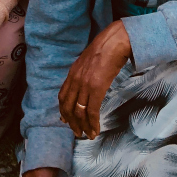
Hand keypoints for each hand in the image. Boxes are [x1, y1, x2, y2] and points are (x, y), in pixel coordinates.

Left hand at [58, 20, 130, 140]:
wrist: (114, 41)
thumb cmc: (105, 49)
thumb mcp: (87, 61)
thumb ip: (82, 74)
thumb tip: (83, 87)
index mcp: (72, 73)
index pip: (62, 96)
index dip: (63, 111)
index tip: (66, 121)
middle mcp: (75, 80)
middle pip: (68, 107)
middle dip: (72, 123)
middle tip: (78, 133)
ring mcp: (85, 84)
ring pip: (79, 112)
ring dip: (83, 126)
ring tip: (88, 135)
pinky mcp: (97, 88)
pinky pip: (92, 111)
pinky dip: (93, 123)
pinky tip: (96, 129)